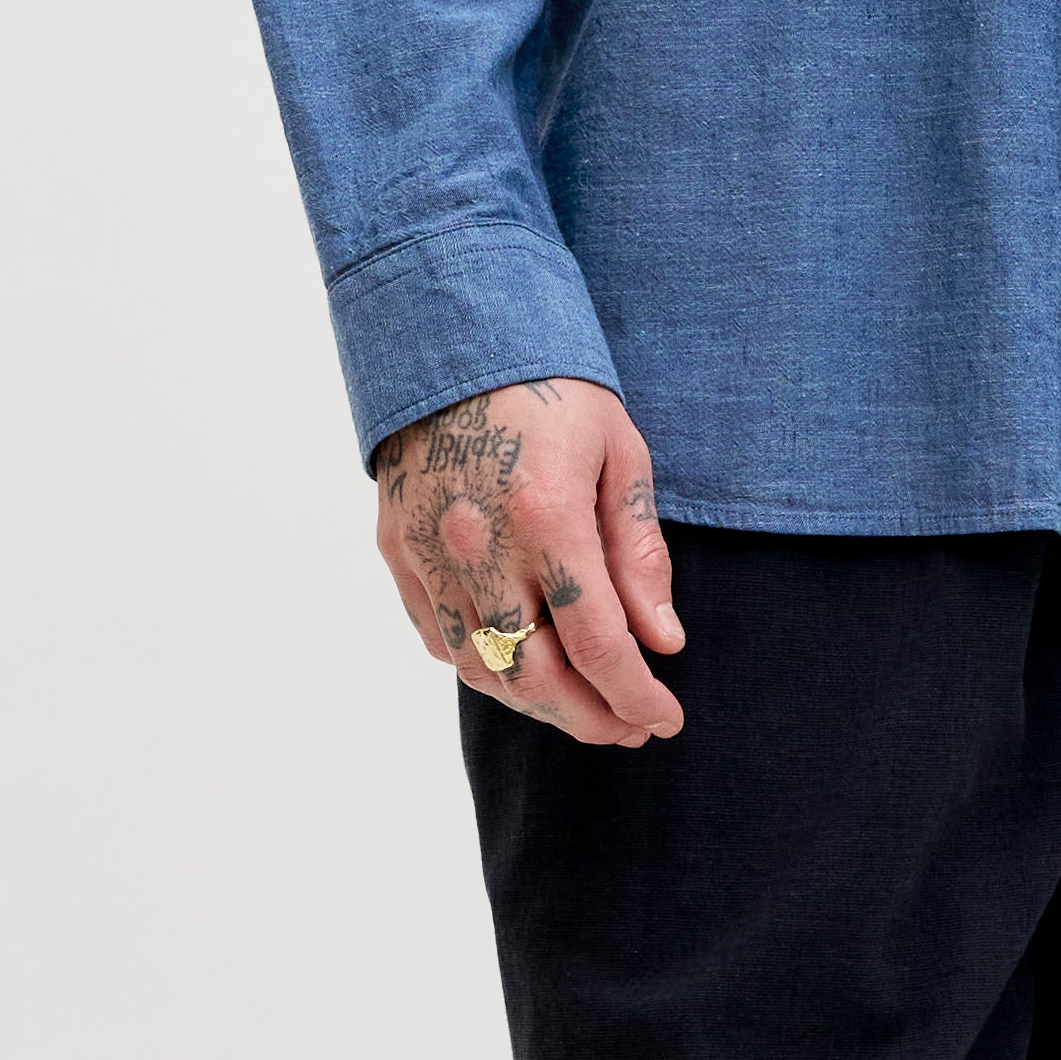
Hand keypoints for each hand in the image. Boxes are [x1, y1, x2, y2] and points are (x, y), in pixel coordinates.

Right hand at [370, 378, 688, 747]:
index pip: (598, 645)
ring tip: (583, 705)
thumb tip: (663, 641)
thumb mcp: (619, 456)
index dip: (636, 696)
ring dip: (536, 703)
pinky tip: (521, 668)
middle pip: (536, 676)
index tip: (665, 719)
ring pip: (482, 668)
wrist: (452, 331)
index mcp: (546, 517)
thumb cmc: (552, 387)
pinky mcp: (395, 549)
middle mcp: (478, 546)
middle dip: (591, 717)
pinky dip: (484, 667)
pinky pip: (439, 637)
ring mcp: (427, 551)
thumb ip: (638, 555)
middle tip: (630, 728)